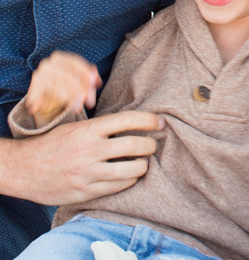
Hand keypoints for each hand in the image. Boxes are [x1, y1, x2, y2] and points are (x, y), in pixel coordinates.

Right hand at [1, 110, 164, 204]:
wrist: (25, 168)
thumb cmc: (53, 144)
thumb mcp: (75, 127)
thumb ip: (100, 126)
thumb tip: (130, 122)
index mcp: (89, 129)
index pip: (126, 120)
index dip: (148, 120)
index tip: (159, 121)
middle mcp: (90, 150)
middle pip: (133, 145)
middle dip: (149, 145)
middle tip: (153, 144)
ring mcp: (88, 173)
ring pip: (129, 170)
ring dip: (142, 166)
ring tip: (143, 162)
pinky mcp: (85, 191)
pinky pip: (116, 188)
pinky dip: (128, 181)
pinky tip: (130, 176)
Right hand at [26, 51, 102, 121]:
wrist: (42, 98)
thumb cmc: (63, 86)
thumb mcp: (76, 81)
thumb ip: (87, 79)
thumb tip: (97, 81)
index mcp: (59, 58)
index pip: (74, 62)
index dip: (86, 72)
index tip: (97, 84)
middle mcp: (48, 64)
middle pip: (67, 73)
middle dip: (81, 87)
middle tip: (90, 101)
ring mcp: (39, 75)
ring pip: (57, 84)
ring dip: (70, 97)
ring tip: (78, 107)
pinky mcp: (33, 87)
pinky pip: (45, 94)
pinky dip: (52, 101)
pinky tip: (65, 106)